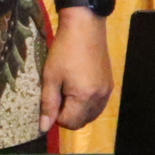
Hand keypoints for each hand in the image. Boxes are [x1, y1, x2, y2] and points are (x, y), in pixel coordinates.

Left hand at [42, 9, 114, 134]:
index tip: (50, 100)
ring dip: (77, 110)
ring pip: (91, 115)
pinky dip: (87, 103)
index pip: (69, 123)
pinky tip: (78, 87)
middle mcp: (100, 98)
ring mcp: (107, 91)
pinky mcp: (109, 84)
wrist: (85, 27)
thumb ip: (48, 104)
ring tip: (67, 89)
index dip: (56, 116)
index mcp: (85, 97)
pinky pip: (98, 104)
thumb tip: (44, 127)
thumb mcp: (51, 77)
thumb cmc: (64, 50)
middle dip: (67, 114)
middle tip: (58, 94)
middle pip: (81, 122)